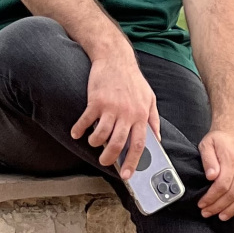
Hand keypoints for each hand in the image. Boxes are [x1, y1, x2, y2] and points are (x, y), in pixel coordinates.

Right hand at [71, 51, 160, 176]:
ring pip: (101, 135)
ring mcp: (110, 107)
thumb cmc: (132, 79)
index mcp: (141, 115)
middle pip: (117, 144)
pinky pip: (86, 121)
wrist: (115, 58)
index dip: (132, 162)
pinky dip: (80, 130)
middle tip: (104, 161)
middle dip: (109, 158)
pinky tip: (76, 133)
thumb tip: (157, 138)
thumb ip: (153, 119)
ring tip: (93, 143)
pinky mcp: (96, 101)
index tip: (127, 174)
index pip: (139, 145)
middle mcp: (127, 113)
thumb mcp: (149, 98)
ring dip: (94, 143)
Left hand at [199, 129, 233, 220]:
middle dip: (218, 206)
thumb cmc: (219, 140)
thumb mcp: (207, 145)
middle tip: (207, 213)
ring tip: (222, 216)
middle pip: (233, 192)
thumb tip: (211, 176)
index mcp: (231, 158)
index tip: (202, 204)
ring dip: (233, 208)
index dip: (211, 197)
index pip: (222, 184)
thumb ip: (208, 160)